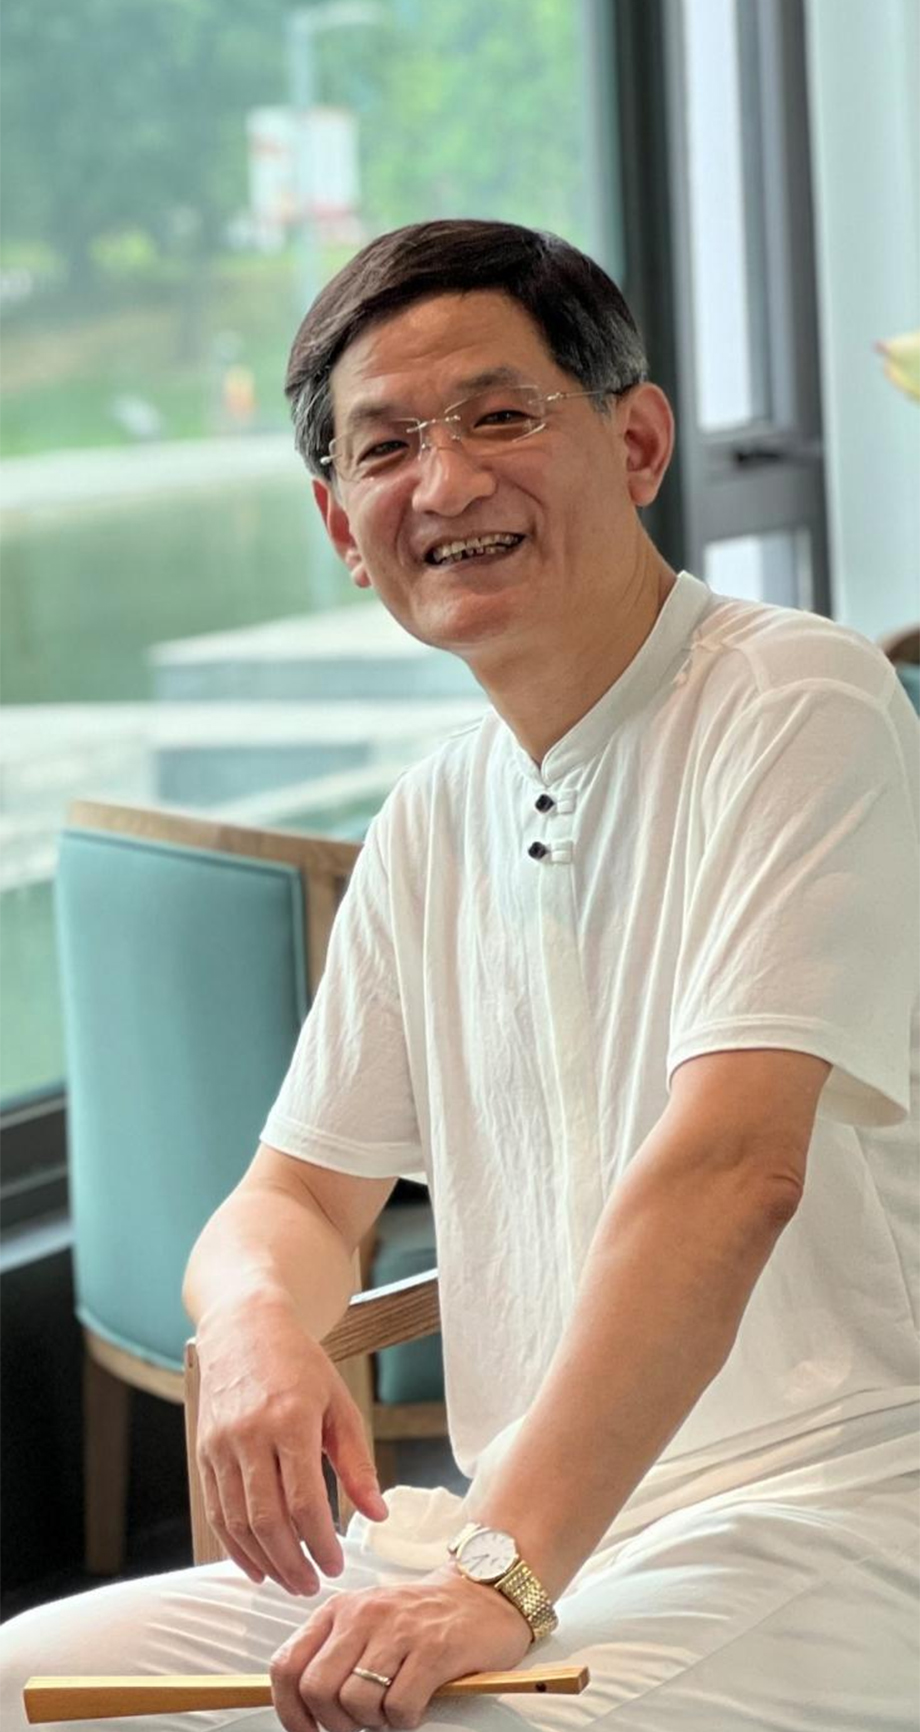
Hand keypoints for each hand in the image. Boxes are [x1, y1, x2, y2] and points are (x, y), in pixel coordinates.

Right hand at [194, 1290, 387, 1594]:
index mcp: (290, 1420)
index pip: (304, 1500)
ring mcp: (222, 1445)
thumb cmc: (297, 1363)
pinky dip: (234, 1545)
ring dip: (264, 1560)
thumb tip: (376, 1512)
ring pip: (238, 1521)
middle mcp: (250, 1435)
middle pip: (267, 1519)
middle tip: (312, 1585)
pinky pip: (216, 1511)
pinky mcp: (204, 1452)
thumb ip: (357, 1462)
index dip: (321, 1541)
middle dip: (292, 1562)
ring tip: (288, 1580)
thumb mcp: (339, 1403)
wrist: (243, 1327)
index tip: (336, 1563)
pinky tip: (255, 1563)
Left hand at [270, 1567, 532, 1731]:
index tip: (306, 1730)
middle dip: (335, 1723)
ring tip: (394, 1706)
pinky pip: (399, 1708)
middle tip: (359, 1723)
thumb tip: (301, 1709)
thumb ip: (333, 1657)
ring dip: (374, 1722)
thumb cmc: (422, 1618)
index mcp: (339, 1611)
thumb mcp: (367, 1625)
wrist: (483, 1593)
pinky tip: (418, 1703)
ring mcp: (398, 1630)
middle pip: (317, 1689)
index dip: (290, 1711)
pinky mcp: (433, 1648)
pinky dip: (405, 1720)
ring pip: (355, 1702)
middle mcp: (363, 1615)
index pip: (288, 1665)